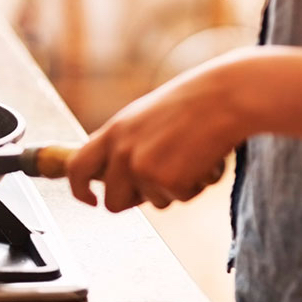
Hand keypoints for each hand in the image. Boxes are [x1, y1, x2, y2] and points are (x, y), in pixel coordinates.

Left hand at [67, 55, 246, 211]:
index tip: (90, 200)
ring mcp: (143, 168)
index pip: (77, 168)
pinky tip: (204, 160)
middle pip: (113, 202)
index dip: (79, 190)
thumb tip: (111, 175)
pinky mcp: (168, 181)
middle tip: (161, 181)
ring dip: (173, 188)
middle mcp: (121, 152)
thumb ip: (124, 144)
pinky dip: (196, 186)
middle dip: (135, 201)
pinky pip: (180, 199)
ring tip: (189, 156)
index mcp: (112, 132)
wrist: (224, 97)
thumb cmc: (191, 104)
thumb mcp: (143, 118)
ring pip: (153, 203)